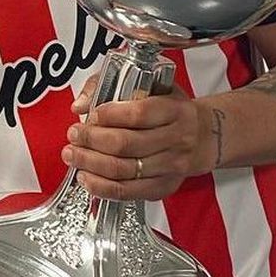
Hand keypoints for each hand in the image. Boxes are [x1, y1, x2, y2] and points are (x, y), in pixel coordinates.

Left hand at [62, 74, 204, 199]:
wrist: (202, 136)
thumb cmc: (168, 108)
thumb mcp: (149, 85)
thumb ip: (110, 85)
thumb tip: (80, 104)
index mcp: (174, 110)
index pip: (138, 114)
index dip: (109, 115)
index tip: (91, 115)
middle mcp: (176, 139)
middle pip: (126, 144)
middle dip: (91, 140)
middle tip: (74, 135)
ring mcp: (171, 166)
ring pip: (123, 170)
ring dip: (90, 163)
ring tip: (73, 155)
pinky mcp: (163, 187)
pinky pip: (127, 192)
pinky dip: (101, 187)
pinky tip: (86, 177)